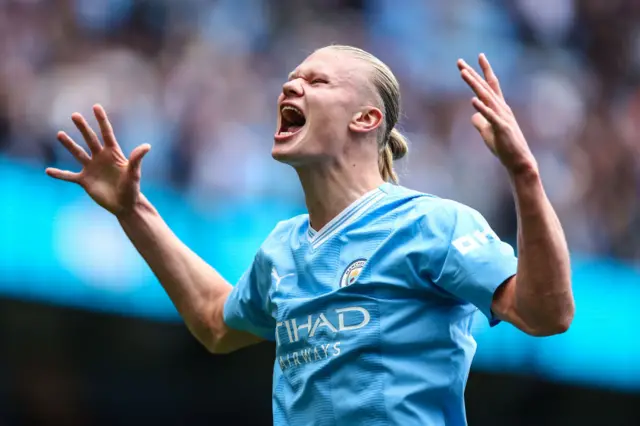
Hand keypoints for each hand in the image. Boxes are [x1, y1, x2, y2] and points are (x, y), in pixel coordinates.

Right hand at [45, 104, 150, 215]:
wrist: (125, 205)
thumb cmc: (132, 188)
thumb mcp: (134, 173)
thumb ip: (136, 159)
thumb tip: (147, 146)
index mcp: (113, 153)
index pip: (106, 133)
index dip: (101, 120)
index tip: (96, 106)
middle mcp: (100, 158)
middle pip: (90, 139)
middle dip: (83, 127)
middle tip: (75, 115)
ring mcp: (91, 168)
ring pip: (78, 153)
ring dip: (69, 144)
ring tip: (60, 134)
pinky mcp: (85, 180)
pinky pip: (69, 176)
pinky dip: (59, 174)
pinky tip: (48, 171)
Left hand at [458, 54, 536, 175]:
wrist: (518, 161)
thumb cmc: (504, 146)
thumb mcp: (487, 132)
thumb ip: (480, 121)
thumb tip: (473, 115)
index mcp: (498, 107)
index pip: (490, 85)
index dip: (483, 71)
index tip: (479, 55)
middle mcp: (501, 108)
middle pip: (485, 87)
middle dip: (472, 73)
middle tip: (459, 62)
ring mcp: (502, 117)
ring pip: (486, 97)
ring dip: (474, 84)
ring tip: (463, 73)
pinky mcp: (502, 128)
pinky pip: (490, 116)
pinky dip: (482, 108)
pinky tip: (472, 100)